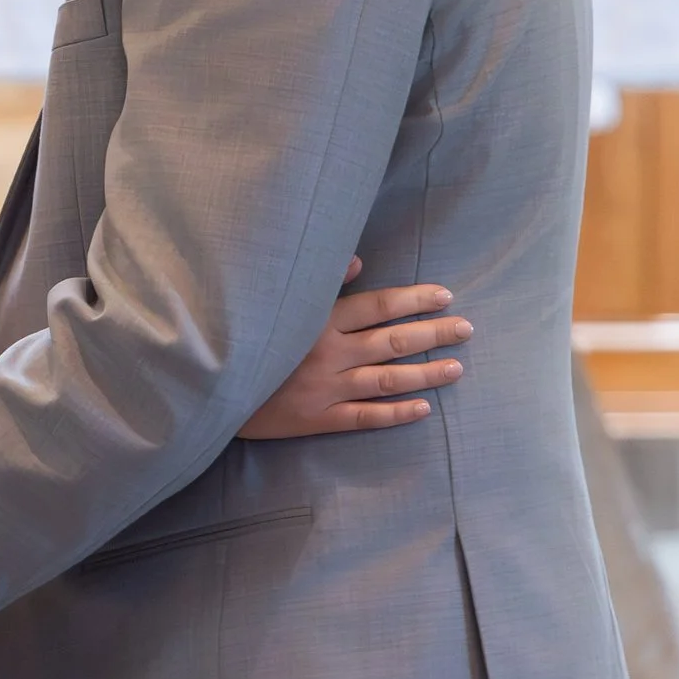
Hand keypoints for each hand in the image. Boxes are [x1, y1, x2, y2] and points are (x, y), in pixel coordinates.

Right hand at [239, 257, 472, 438]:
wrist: (211, 386)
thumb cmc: (246, 337)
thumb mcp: (276, 302)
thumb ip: (318, 283)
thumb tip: (357, 259)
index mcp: (317, 321)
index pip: (377, 307)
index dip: (413, 300)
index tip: (445, 295)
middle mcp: (327, 354)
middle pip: (391, 342)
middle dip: (433, 333)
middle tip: (466, 328)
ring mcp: (325, 389)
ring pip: (387, 380)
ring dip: (425, 373)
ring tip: (457, 367)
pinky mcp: (317, 419)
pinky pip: (365, 417)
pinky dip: (396, 413)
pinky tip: (424, 408)